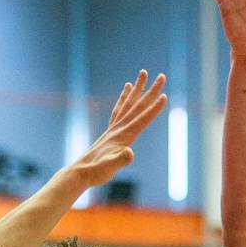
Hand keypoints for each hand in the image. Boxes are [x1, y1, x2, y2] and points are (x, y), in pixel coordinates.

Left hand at [69, 70, 166, 187]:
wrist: (80, 172)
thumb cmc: (97, 171)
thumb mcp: (111, 167)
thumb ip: (121, 160)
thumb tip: (130, 153)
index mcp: (123, 135)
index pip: (142, 119)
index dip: (154, 109)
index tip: (164, 96)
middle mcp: (118, 128)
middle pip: (137, 106)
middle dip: (151, 91)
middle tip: (162, 76)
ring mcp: (113, 129)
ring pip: (127, 104)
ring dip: (137, 89)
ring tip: (142, 74)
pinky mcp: (109, 132)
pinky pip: (118, 110)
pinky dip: (123, 99)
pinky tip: (126, 91)